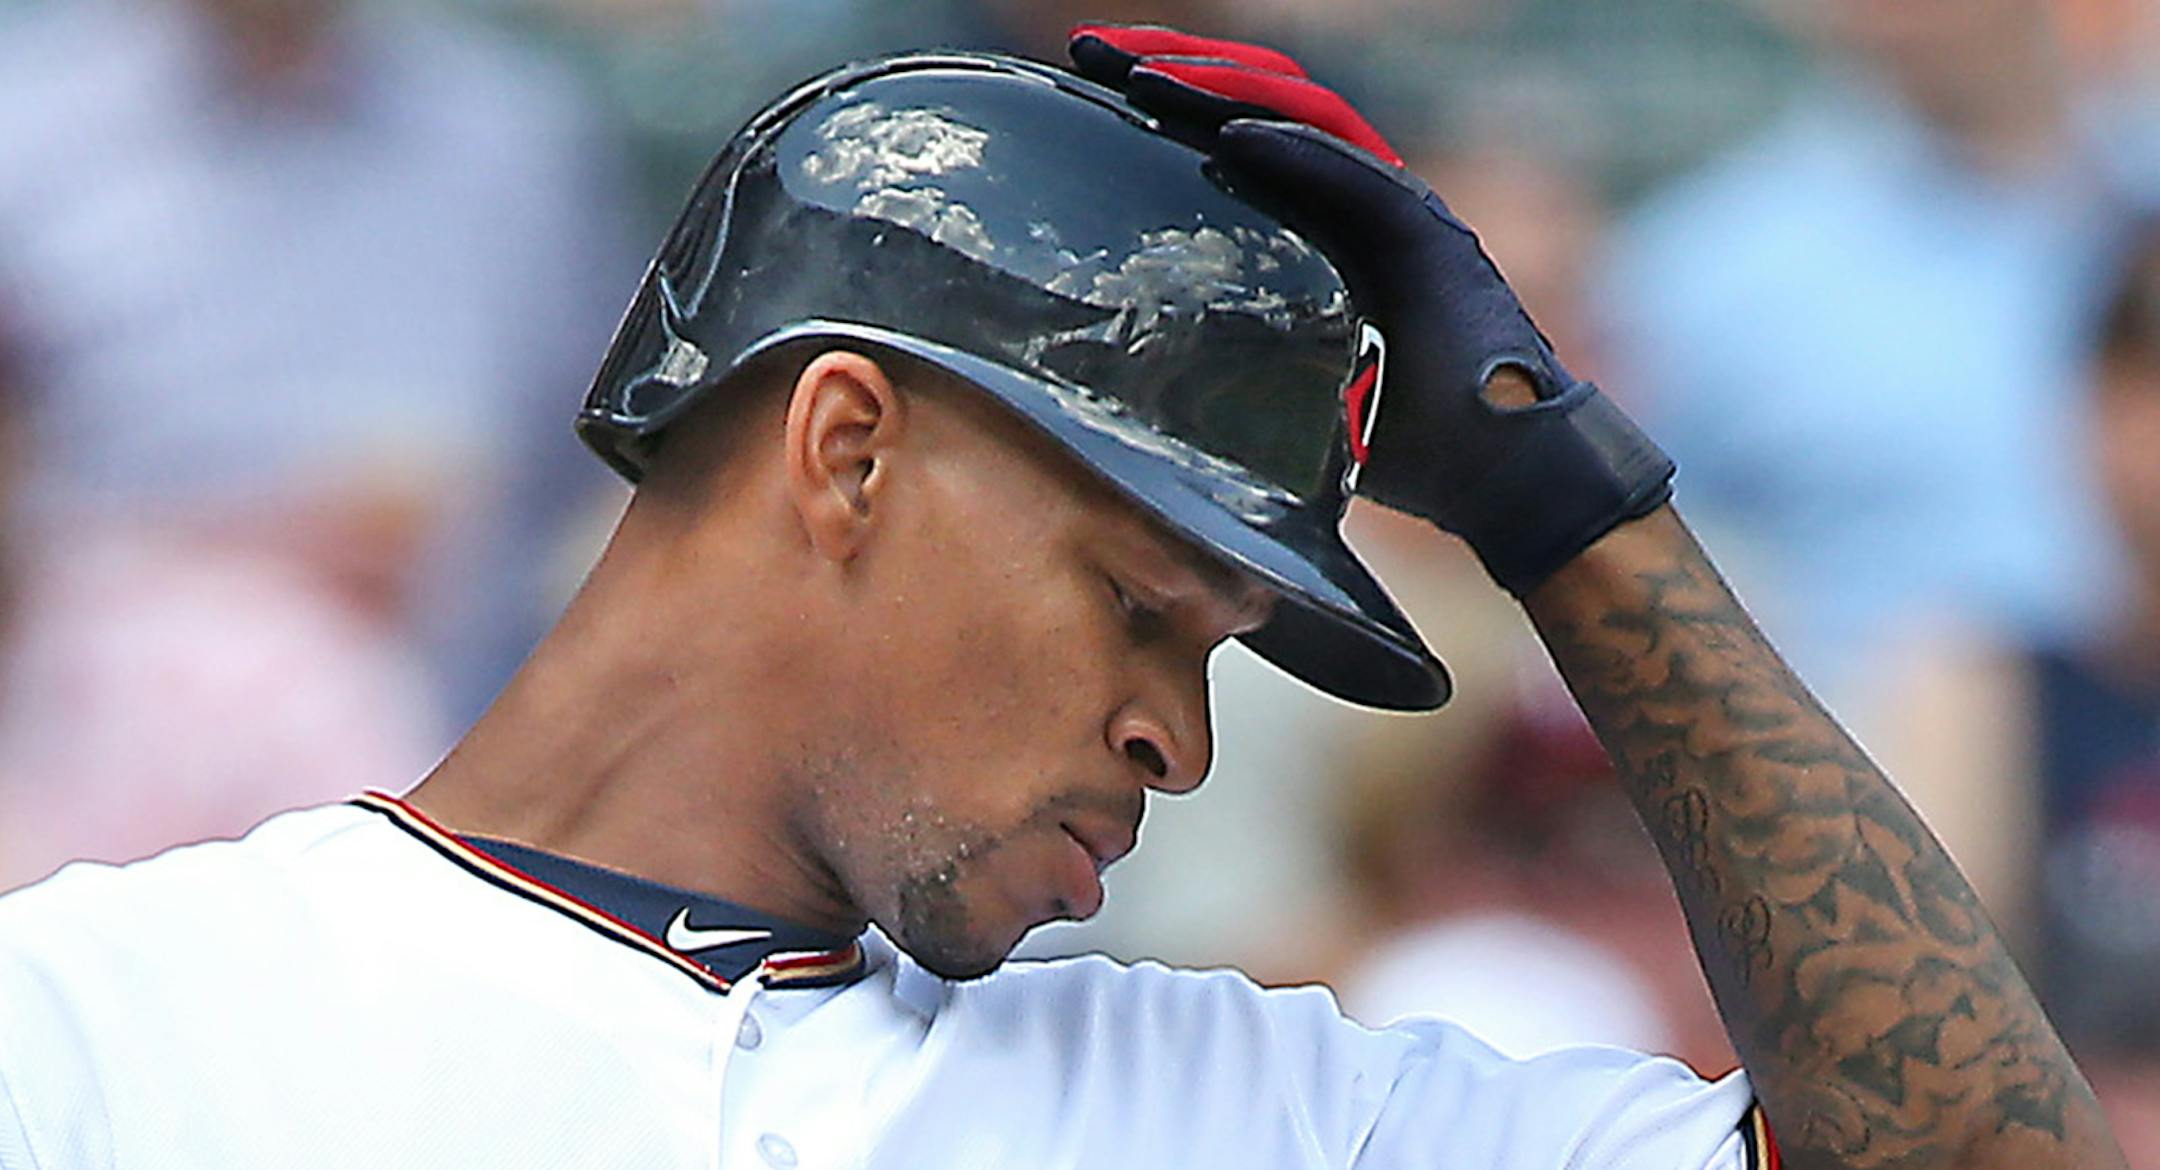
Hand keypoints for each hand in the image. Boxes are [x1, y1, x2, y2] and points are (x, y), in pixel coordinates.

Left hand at [1069, 24, 1674, 596]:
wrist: (1500, 472)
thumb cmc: (1399, 442)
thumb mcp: (1284, 392)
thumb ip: (1228, 360)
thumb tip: (1124, 387)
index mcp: (1319, 223)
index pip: (1232, 134)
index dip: (1165, 100)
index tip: (1087, 83)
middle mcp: (1358, 198)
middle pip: (1257, 102)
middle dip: (1172, 65)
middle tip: (1089, 51)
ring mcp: (1397, 208)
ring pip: (1302, 115)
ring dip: (1219, 88)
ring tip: (1141, 74)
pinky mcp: (1430, 238)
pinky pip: (1355, 177)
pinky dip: (1293, 150)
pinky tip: (1229, 135)